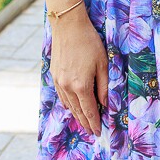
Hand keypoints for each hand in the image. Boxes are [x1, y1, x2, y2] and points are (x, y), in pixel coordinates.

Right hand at [50, 11, 107, 133]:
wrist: (68, 27)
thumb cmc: (89, 42)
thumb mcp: (103, 63)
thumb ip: (104, 86)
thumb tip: (106, 103)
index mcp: (81, 85)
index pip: (89, 110)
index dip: (94, 122)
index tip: (98, 132)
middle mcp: (67, 87)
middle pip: (77, 111)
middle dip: (85, 122)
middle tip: (91, 131)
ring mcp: (58, 82)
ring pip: (68, 105)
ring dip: (76, 115)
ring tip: (84, 122)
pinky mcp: (54, 76)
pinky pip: (61, 96)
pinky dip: (68, 104)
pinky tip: (72, 106)